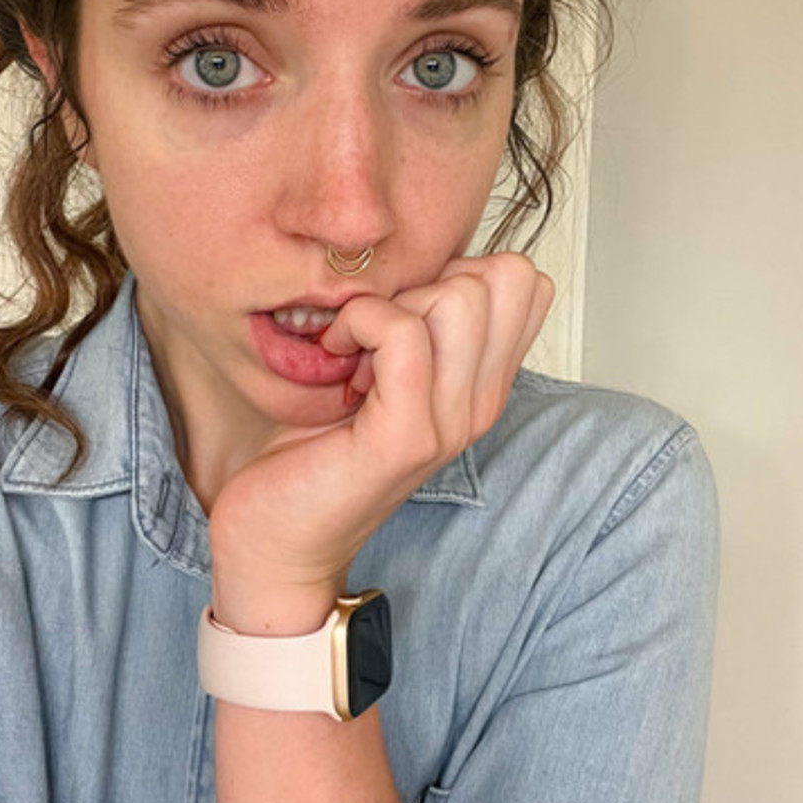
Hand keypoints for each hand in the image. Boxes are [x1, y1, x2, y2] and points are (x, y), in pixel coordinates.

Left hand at [207, 252, 554, 623]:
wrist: (276, 544)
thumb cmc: (311, 455)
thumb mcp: (377, 374)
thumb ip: (412, 324)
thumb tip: (408, 259)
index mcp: (481, 385)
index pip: (526, 282)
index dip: (462, 270)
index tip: (405, 309)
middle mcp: (480, 404)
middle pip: (501, 278)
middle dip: (428, 281)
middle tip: (376, 330)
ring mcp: (450, 423)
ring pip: (460, 297)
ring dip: (392, 303)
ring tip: (352, 346)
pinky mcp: (406, 437)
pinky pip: (401, 333)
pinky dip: (359, 322)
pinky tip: (335, 354)